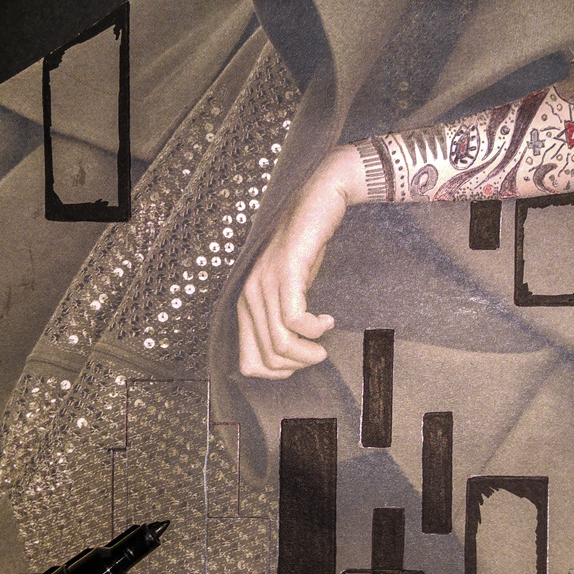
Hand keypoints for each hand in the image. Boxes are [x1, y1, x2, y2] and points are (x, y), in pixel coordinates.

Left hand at [238, 145, 366, 377]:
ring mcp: (264, 284)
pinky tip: (327, 319)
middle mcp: (248, 297)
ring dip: (308, 352)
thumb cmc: (305, 247)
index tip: (300, 362)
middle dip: (297, 365)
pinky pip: (295, 318)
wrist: (317, 200)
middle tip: (318, 353)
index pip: (248, 363)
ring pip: (279, 343)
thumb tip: (288, 358)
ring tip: (324, 344)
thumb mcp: (289, 290)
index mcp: (246, 305)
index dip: (276, 373)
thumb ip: (281, 318)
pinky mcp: (285, 272)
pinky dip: (315, 329)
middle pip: (267, 358)